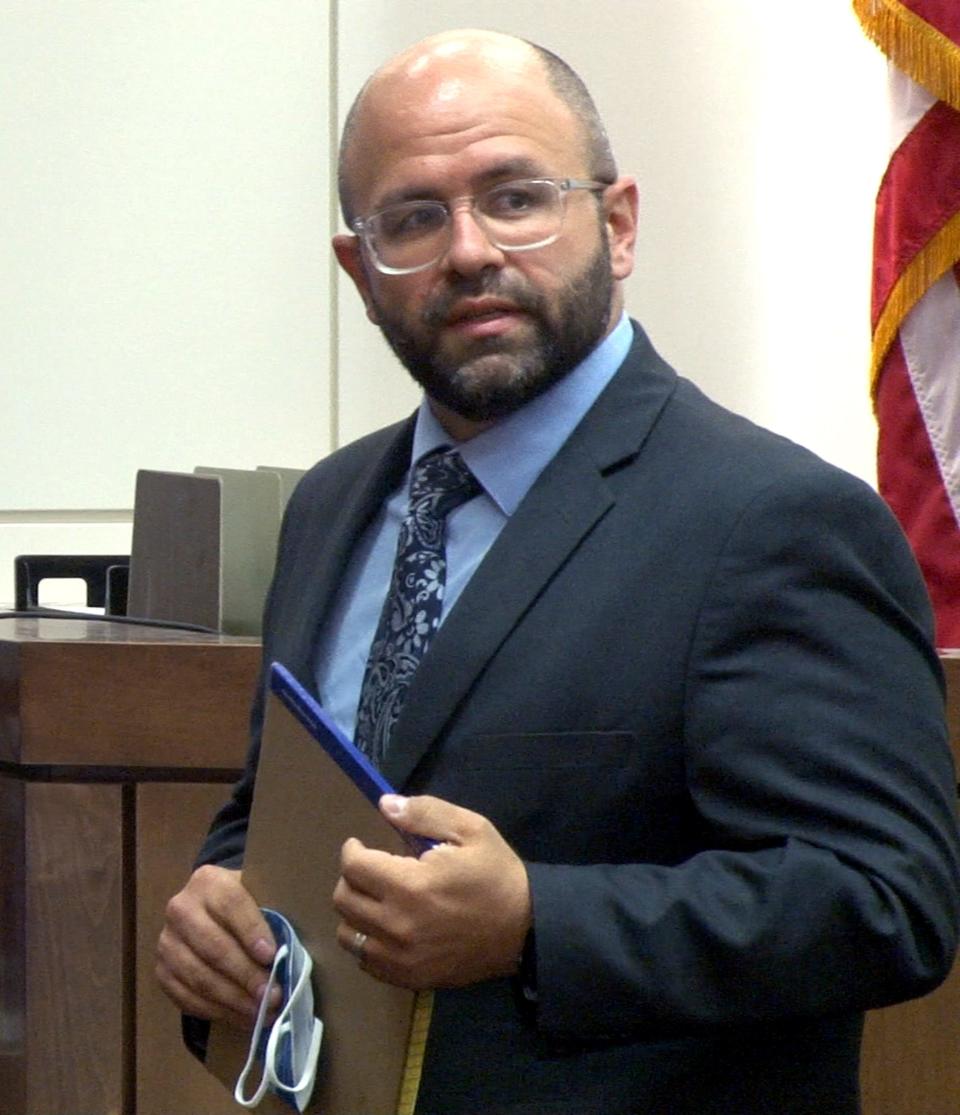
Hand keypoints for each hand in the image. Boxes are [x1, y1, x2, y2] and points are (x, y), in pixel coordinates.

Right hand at [156, 864, 279, 1028]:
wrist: (208, 909)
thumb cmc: (245, 905)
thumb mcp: (257, 896)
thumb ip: (270, 916)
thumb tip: (288, 956)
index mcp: (209, 882)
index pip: (231, 906)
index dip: (251, 931)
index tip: (271, 956)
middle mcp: (181, 908)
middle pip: (213, 946)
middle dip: (245, 975)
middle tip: (271, 996)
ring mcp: (167, 941)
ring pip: (198, 976)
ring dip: (232, 999)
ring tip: (260, 1012)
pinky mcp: (161, 970)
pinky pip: (185, 997)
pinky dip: (215, 1011)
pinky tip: (240, 1017)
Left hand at [333, 795, 531, 988]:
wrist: (525, 929)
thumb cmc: (496, 875)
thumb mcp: (470, 829)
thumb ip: (425, 813)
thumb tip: (385, 805)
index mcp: (411, 886)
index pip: (354, 867)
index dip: (352, 850)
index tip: (360, 845)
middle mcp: (397, 925)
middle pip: (344, 900)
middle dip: (351, 878)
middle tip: (370, 869)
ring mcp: (401, 958)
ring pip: (348, 935)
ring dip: (355, 912)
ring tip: (376, 899)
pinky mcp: (409, 978)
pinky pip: (365, 962)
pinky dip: (367, 942)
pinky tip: (386, 927)